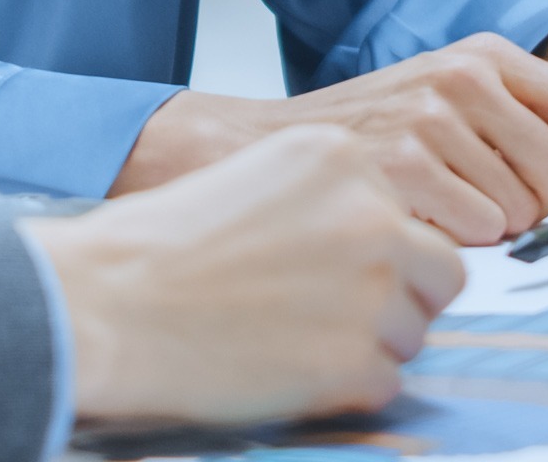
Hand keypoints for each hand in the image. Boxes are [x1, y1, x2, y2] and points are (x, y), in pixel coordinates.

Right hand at [31, 126, 463, 427]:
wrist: (109, 301)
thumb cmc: (163, 245)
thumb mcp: (259, 178)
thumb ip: (331, 199)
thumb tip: (384, 240)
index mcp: (344, 158)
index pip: (413, 211)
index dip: (380, 250)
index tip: (335, 268)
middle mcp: (372, 215)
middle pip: (438, 270)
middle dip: (401, 297)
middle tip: (336, 312)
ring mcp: (371, 290)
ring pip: (414, 331)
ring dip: (370, 344)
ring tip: (295, 339)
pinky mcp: (354, 361)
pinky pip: (384, 382)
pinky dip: (344, 388)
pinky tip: (287, 368)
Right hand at [115, 35, 547, 243]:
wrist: (252, 153)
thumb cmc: (359, 136)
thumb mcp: (443, 96)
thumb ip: (514, 119)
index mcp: (484, 56)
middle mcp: (463, 79)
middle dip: (539, 212)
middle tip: (488, 212)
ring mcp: (431, 126)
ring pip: (520, 216)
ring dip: (487, 234)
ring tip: (433, 215)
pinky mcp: (401, 175)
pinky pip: (473, 243)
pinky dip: (453, 249)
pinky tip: (410, 230)